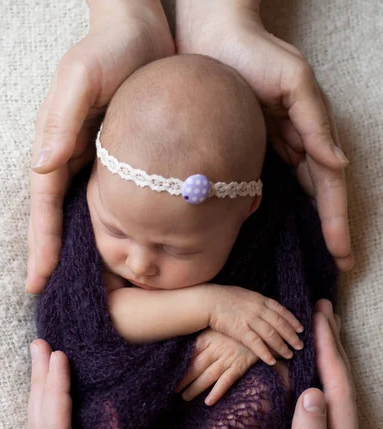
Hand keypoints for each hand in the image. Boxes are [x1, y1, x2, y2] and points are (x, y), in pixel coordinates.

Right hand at [27, 0, 173, 293]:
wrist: (142, 34)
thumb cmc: (109, 51)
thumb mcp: (82, 79)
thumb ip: (63, 121)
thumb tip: (44, 165)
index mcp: (57, 147)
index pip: (47, 207)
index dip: (42, 245)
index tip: (40, 281)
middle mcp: (73, 161)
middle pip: (61, 220)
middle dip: (56, 257)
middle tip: (55, 297)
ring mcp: (96, 164)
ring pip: (85, 217)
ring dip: (84, 251)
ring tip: (92, 287)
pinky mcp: (122, 162)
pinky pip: (113, 204)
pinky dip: (112, 230)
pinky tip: (122, 250)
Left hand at [175, 328, 258, 404]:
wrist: (262, 328)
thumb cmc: (236, 328)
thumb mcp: (217, 328)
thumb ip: (204, 336)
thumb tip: (186, 346)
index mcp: (208, 338)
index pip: (189, 354)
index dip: (179, 365)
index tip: (168, 373)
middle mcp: (216, 348)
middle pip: (195, 366)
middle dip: (183, 379)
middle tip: (172, 390)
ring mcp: (228, 357)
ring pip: (208, 376)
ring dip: (195, 388)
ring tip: (185, 397)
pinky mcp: (240, 365)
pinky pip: (227, 381)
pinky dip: (218, 392)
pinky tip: (209, 402)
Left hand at [176, 0, 352, 270]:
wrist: (209, 37)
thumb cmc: (253, 52)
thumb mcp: (292, 80)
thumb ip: (315, 121)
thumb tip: (339, 164)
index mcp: (310, 132)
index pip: (329, 187)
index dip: (336, 223)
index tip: (342, 258)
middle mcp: (297, 144)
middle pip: (319, 198)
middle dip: (328, 233)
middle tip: (335, 269)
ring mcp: (274, 149)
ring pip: (297, 197)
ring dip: (306, 228)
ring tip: (311, 259)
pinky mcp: (250, 150)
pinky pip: (267, 187)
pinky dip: (276, 211)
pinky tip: (272, 232)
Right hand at [207, 285, 303, 365]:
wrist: (207, 301)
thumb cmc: (222, 298)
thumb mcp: (244, 295)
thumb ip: (256, 302)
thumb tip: (266, 308)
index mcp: (259, 299)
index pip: (281, 310)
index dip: (292, 320)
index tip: (301, 328)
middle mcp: (258, 309)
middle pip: (280, 324)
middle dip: (292, 335)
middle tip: (300, 345)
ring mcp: (250, 320)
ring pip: (271, 335)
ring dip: (282, 346)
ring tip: (290, 355)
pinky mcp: (240, 331)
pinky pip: (256, 344)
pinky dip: (265, 353)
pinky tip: (272, 360)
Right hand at [239, 300, 362, 428]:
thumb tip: (313, 395)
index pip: (337, 392)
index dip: (329, 352)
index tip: (319, 318)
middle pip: (342, 389)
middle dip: (333, 348)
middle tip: (322, 313)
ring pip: (334, 398)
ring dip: (327, 363)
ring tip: (317, 336)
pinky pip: (322, 413)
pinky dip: (317, 386)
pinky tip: (306, 382)